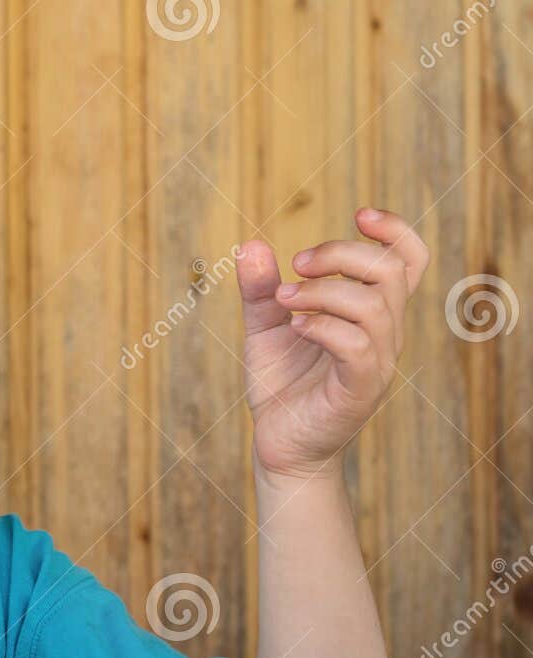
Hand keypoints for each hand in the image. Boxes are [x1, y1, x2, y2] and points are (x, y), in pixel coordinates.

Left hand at [234, 207, 428, 480]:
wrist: (279, 444)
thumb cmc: (282, 384)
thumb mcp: (265, 327)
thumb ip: (260, 289)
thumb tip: (249, 245)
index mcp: (370, 312)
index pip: (408, 260)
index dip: (394, 230)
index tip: (359, 214)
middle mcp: (384, 333)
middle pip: (390, 271)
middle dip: (340, 254)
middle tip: (296, 265)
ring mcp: (377, 362)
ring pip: (373, 305)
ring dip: (323, 291)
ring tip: (285, 300)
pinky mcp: (360, 389)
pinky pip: (358, 346)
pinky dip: (323, 327)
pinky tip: (295, 328)